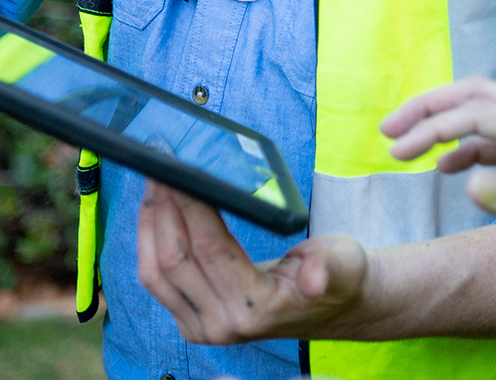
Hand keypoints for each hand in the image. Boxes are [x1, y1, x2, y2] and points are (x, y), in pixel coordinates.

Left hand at [138, 181, 369, 342]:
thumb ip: (328, 268)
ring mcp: (204, 328)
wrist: (336, 305)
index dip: (190, 206)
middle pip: (175, 260)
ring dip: (150, 224)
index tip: (179, 169)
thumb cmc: (340, 275)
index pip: (209, 249)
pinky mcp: (193, 323)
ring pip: (155, 274)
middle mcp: (224, 324)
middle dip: (163, 208)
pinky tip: (157, 213)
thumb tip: (314, 278)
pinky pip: (157, 283)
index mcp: (257, 309)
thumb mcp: (345, 262)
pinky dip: (150, 244)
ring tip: (153, 183)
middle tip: (158, 166)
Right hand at [381, 76, 495, 215]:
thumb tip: (471, 186)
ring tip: (404, 145)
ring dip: (439, 125)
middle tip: (388, 128)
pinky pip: (489, 137)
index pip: (472, 113)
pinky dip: (462, 147)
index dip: (430, 129)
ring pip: (477, 111)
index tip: (396, 151)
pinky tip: (442, 166)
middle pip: (470, 95)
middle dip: (426, 108)